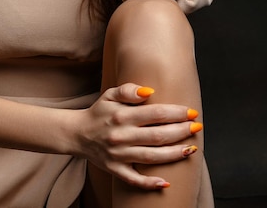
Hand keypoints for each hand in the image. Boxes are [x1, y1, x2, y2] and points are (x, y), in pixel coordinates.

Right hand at [75, 82, 200, 188]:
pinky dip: (149, 183)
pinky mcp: (115, 169)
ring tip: (191, 149)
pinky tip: (166, 183)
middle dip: (180, 132)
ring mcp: (118, 155)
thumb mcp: (110, 94)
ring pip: (151, 157)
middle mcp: (121, 136)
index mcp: (121, 116)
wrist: (77, 133)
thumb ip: (128, 90)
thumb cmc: (99, 112)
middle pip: (157, 135)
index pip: (155, 114)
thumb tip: (149, 92)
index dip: (175, 113)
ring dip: (174, 154)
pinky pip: (134, 179)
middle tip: (197, 127)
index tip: (191, 111)